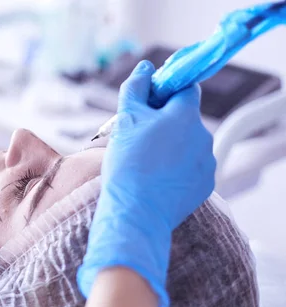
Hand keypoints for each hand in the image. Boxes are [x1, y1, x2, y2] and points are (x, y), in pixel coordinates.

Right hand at [78, 60, 215, 306]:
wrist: (136, 211)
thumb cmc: (128, 164)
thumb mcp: (126, 119)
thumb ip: (136, 89)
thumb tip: (145, 68)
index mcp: (185, 115)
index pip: (185, 89)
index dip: (166, 92)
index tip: (149, 102)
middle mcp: (203, 136)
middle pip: (184, 119)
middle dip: (164, 123)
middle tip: (138, 137)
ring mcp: (206, 162)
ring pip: (187, 144)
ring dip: (170, 147)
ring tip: (144, 162)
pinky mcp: (205, 185)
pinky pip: (190, 168)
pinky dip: (176, 169)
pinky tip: (155, 178)